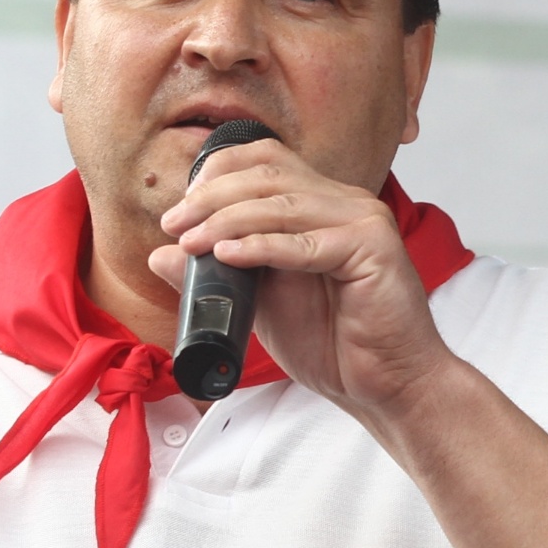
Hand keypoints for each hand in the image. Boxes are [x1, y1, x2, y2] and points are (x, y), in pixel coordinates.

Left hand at [147, 141, 452, 426]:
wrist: (388, 387)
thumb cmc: (335, 345)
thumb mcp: (262, 302)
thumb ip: (220, 272)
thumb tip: (160, 254)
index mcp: (324, 204)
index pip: (267, 160)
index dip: (219, 172)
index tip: (181, 208)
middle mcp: (346, 202)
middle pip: (269, 174)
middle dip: (211, 197)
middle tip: (174, 224)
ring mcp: (364, 221)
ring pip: (283, 204)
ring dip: (227, 220)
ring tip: (190, 242)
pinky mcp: (373, 250)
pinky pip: (305, 243)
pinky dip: (261, 246)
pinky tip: (227, 255)